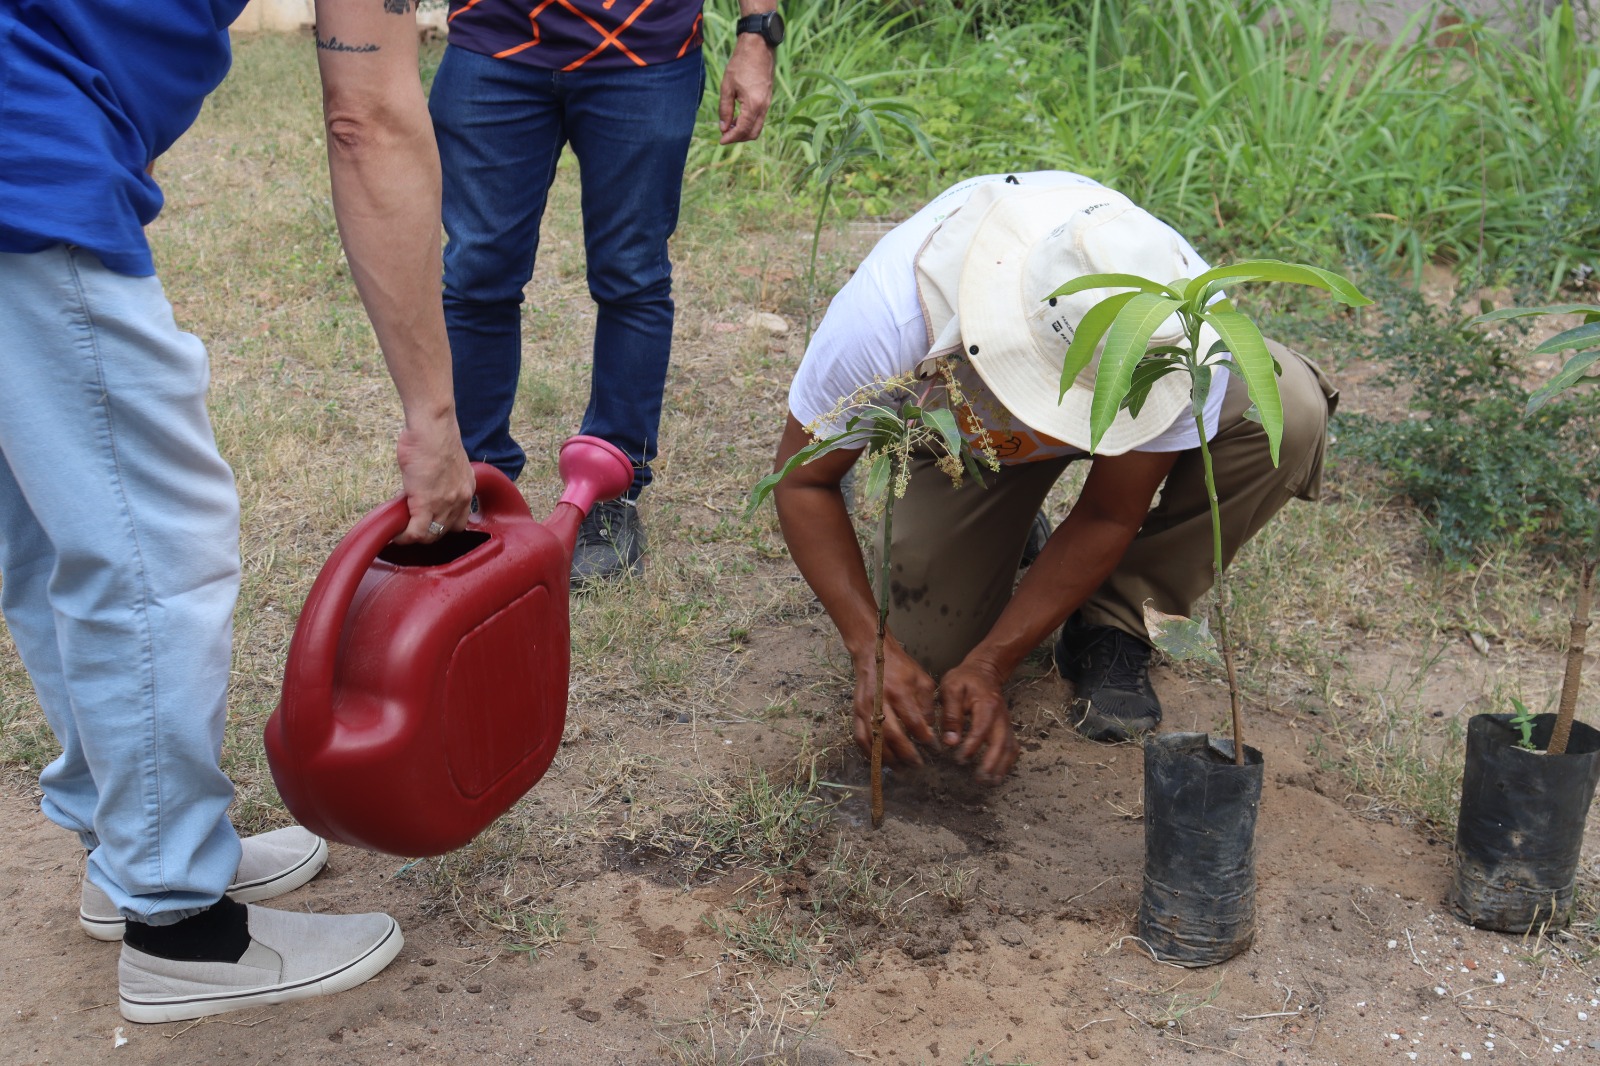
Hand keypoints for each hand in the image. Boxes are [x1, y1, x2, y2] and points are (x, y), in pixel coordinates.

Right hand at [392, 414, 473, 543]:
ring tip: (403, 532)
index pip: (461, 520)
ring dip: (416, 537)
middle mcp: (461, 499)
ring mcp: (445, 504)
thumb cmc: (433, 435)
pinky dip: (405, 538)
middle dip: (429, 533)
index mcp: (467, 488)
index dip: (444, 526)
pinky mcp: (426, 505)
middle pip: (447, 531)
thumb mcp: (446, 462)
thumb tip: (424, 485)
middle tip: (412, 528)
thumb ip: (441, 479)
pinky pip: (417, 533)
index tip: (430, 524)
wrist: (432, 427)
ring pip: (432, 536)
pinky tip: (397, 535)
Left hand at [718, 35, 774, 143]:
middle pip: (753, 133)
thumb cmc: (741, 63)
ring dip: (744, 130)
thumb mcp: (727, 87)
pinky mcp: (767, 98)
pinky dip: (749, 122)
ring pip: (757, 126)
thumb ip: (725, 109)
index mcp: (754, 105)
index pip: (743, 130)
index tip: (720, 140)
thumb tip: (723, 127)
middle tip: (725, 134)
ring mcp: (767, 103)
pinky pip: (759, 117)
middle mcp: (763, 107)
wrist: (758, 46)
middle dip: (739, 137)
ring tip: (729, 125)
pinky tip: (738, 116)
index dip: (731, 138)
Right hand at [851, 637, 936, 766]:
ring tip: (901, 770)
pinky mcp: (856, 713)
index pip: (913, 722)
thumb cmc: (900, 667)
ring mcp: (865, 709)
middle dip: (906, 754)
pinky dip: (869, 753)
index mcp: (898, 692)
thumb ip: (926, 706)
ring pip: (874, 741)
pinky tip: (880, 761)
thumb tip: (929, 730)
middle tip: (918, 766)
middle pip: (892, 736)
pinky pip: (860, 738)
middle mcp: (879, 702)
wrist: (872, 654)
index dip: (924, 738)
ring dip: (888, 759)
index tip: (934, 749)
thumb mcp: (922, 680)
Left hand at [938, 657, 1019, 784]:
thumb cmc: (964, 680)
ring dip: (1002, 766)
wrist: (984, 671)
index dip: (972, 746)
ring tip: (990, 782)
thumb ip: (950, 714)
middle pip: (1001, 743)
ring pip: (1010, 748)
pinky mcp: (1007, 728)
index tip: (960, 759)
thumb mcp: (951, 689)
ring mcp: (1006, 723)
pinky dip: (1007, 762)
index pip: (981, 729)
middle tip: (980, 779)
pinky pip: (1012, 747)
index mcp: (987, 705)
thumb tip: (950, 741)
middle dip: (992, 763)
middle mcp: (1001, 716)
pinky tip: (998, 774)